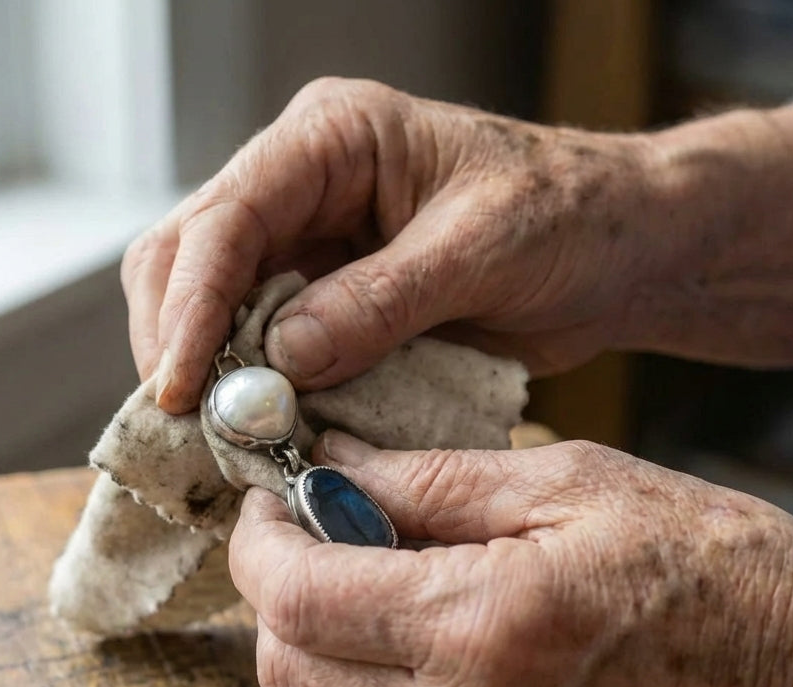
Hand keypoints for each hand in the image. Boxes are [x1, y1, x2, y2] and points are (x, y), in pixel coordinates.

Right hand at [122, 78, 792, 413]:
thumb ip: (381, 301)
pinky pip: (259, 348)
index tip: (181, 388)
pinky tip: (258, 433)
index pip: (225, 218)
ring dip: (209, 377)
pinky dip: (252, 393)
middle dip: (179, 345)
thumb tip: (282, 359)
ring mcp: (306, 247)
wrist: (613, 250)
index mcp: (332, 141)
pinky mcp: (323, 303)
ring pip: (209, 309)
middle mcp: (300, 187)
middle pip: (186, 259)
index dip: (190, 306)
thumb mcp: (482, 249)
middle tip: (190, 426)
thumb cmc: (568, 216)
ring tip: (220, 440)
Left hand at [228, 432, 792, 686]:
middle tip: (314, 543)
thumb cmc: (712, 568)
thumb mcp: (571, 484)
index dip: (258, 545)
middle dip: (277, 599)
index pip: (296, 599)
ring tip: (373, 598)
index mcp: (486, 627)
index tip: (271, 506)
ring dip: (320, 656)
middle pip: (287, 673)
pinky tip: (422, 661)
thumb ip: (427, 478)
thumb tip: (328, 465)